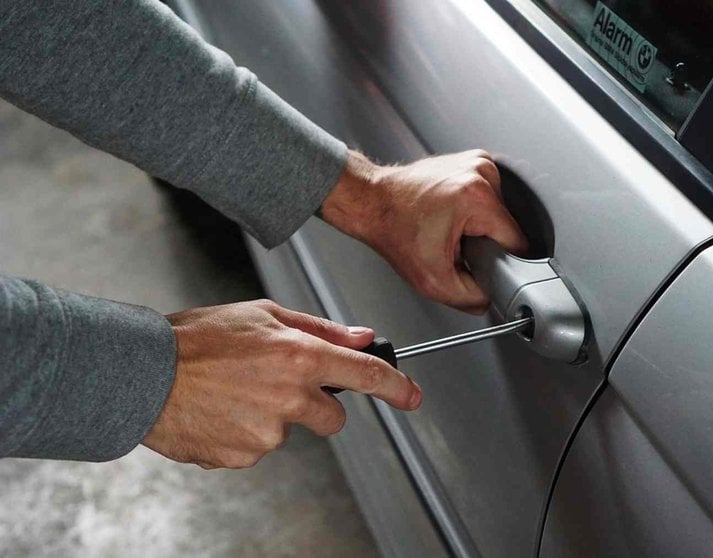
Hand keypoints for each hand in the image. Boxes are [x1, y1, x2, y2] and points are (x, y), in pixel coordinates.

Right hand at [143, 299, 420, 468]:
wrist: (141, 374)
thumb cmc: (196, 339)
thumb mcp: (262, 314)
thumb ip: (319, 328)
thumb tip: (361, 337)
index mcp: (299, 356)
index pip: (365, 375)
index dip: (396, 387)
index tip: (411, 396)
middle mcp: (289, 397)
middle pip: (332, 417)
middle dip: (316, 405)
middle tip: (277, 384)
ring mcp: (267, 432)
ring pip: (289, 431)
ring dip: (272, 416)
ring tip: (234, 392)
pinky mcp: (244, 456)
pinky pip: (257, 448)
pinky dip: (244, 433)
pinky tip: (220, 411)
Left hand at [320, 150, 528, 313]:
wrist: (372, 202)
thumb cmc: (394, 230)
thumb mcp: (433, 281)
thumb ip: (471, 298)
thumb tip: (491, 298)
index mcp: (477, 197)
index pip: (517, 241)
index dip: (500, 261)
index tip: (478, 262)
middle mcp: (481, 172)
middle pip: (507, 226)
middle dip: (486, 242)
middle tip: (456, 245)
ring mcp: (478, 162)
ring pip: (500, 212)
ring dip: (480, 226)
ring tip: (451, 227)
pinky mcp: (473, 161)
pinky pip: (489, 197)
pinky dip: (475, 210)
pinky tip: (452, 214)